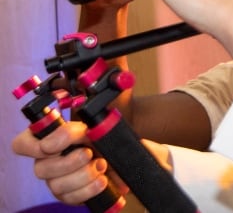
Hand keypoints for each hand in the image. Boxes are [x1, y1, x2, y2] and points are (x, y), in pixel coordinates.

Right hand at [11, 122, 127, 205]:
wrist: (118, 158)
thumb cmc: (99, 140)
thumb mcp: (88, 128)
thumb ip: (73, 130)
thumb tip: (60, 139)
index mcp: (45, 141)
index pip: (21, 144)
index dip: (32, 147)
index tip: (53, 146)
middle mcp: (45, 162)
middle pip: (40, 169)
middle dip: (69, 162)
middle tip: (88, 153)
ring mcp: (55, 181)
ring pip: (56, 185)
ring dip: (84, 174)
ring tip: (101, 165)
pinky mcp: (67, 196)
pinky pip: (71, 198)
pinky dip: (90, 188)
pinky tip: (102, 179)